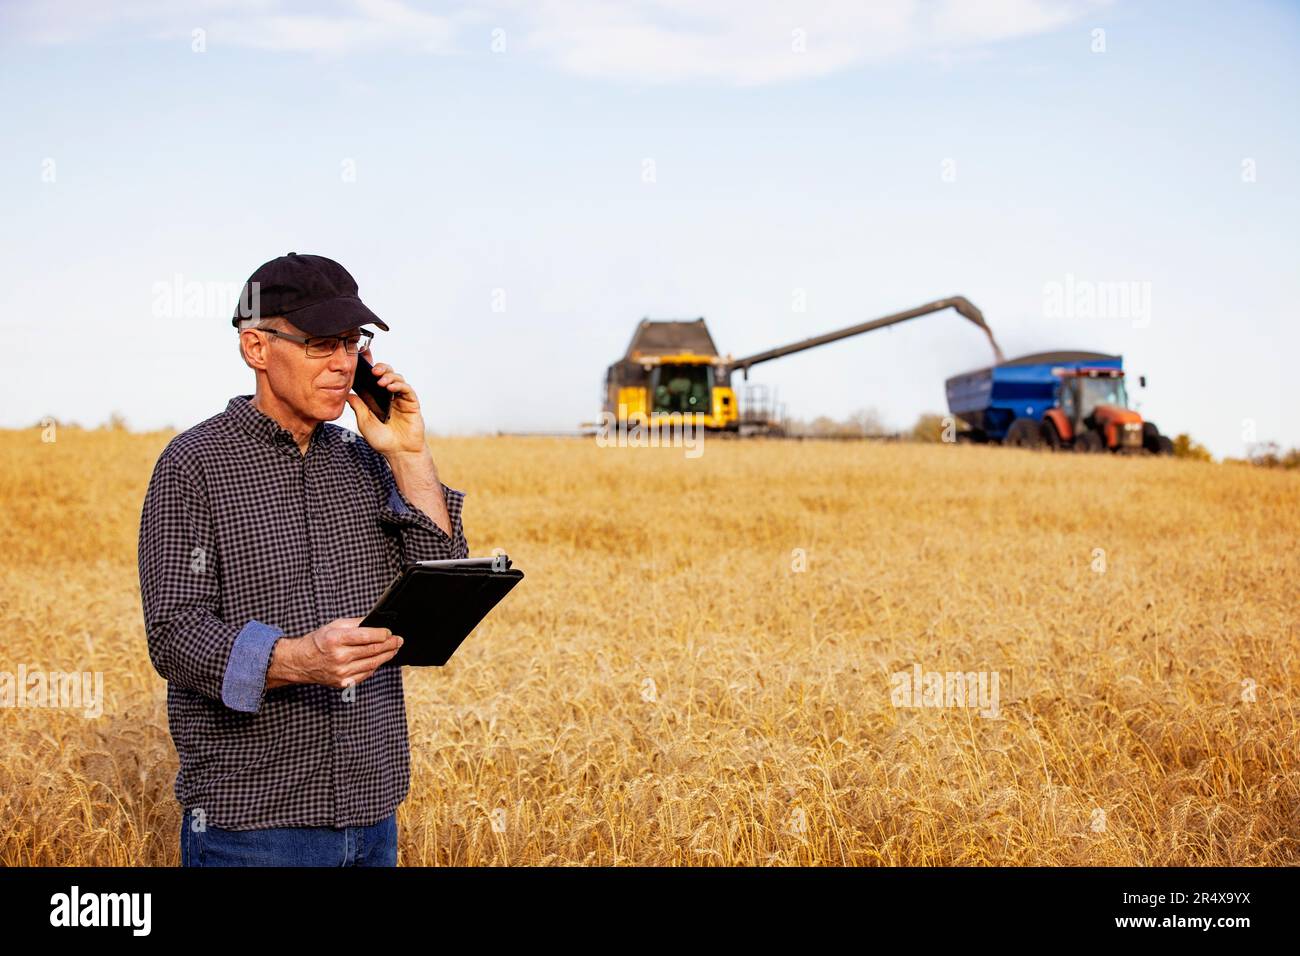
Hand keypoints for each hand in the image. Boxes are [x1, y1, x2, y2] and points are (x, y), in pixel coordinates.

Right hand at [267, 616, 403, 690]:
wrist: (300, 662)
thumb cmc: (318, 642)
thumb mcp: (334, 626)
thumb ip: (355, 624)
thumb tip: (375, 622)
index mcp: (336, 640)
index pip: (366, 637)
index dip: (383, 634)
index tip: (390, 632)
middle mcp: (339, 657)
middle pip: (372, 651)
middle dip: (390, 645)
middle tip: (399, 640)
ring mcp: (342, 672)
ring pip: (372, 664)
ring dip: (387, 656)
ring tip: (394, 649)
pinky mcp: (343, 683)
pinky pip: (366, 674)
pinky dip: (375, 666)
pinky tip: (380, 659)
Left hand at [345, 353, 427, 456]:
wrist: (399, 452)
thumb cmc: (382, 440)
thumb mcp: (364, 422)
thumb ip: (358, 407)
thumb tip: (346, 393)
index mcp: (378, 398)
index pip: (374, 379)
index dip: (370, 368)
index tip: (363, 359)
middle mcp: (390, 396)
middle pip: (387, 374)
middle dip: (381, 368)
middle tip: (374, 370)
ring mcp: (402, 398)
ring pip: (397, 379)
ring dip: (389, 376)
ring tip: (381, 381)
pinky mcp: (412, 403)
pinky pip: (407, 389)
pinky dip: (399, 385)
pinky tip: (390, 388)